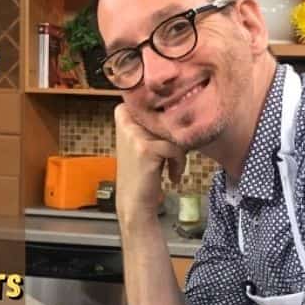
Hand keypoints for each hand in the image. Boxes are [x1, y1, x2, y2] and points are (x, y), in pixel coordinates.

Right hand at [114, 103, 186, 221]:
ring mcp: (134, 134)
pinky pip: (176, 148)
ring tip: (172, 168)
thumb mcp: (144, 140)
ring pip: (173, 133)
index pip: (153, 102)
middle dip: (175, 137)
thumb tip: (181, 105)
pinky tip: (173, 177)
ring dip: (178, 152)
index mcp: (122, 114)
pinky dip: (179, 163)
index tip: (168, 134)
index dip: (166, 115)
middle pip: (167, 117)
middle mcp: (126, 121)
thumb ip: (154, 123)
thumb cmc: (143, 171)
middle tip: (173, 156)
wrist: (135, 202)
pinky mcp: (145, 149)